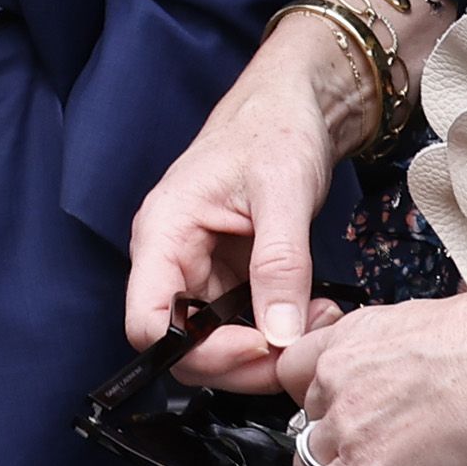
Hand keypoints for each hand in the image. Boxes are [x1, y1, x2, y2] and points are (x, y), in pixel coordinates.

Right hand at [126, 17, 369, 388]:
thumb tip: (279, 335)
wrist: (296, 103)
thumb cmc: (275, 126)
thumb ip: (280, 263)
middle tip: (300, 349)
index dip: (198, 352)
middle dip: (243, 362)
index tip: (258, 346)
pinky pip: (245, 326)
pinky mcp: (230, 279)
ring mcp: (201, 273)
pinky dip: (280, 333)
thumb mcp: (283, 191)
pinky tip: (314, 315)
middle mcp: (173, 261)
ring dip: (268, 351)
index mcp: (163, 234)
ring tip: (319, 325)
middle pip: (184, 349)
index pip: (147, 324)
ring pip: (217, 346)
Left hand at [271, 254, 466, 465]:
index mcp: (356, 334)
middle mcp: (339, 374)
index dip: (316, 400)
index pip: (298, 370)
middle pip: (306, 421)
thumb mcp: (444, 342)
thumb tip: (441, 416)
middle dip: (333, 442)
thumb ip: (422, 376)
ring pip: (310, 463)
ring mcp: (347, 423)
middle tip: (370, 455)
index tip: (337, 415)